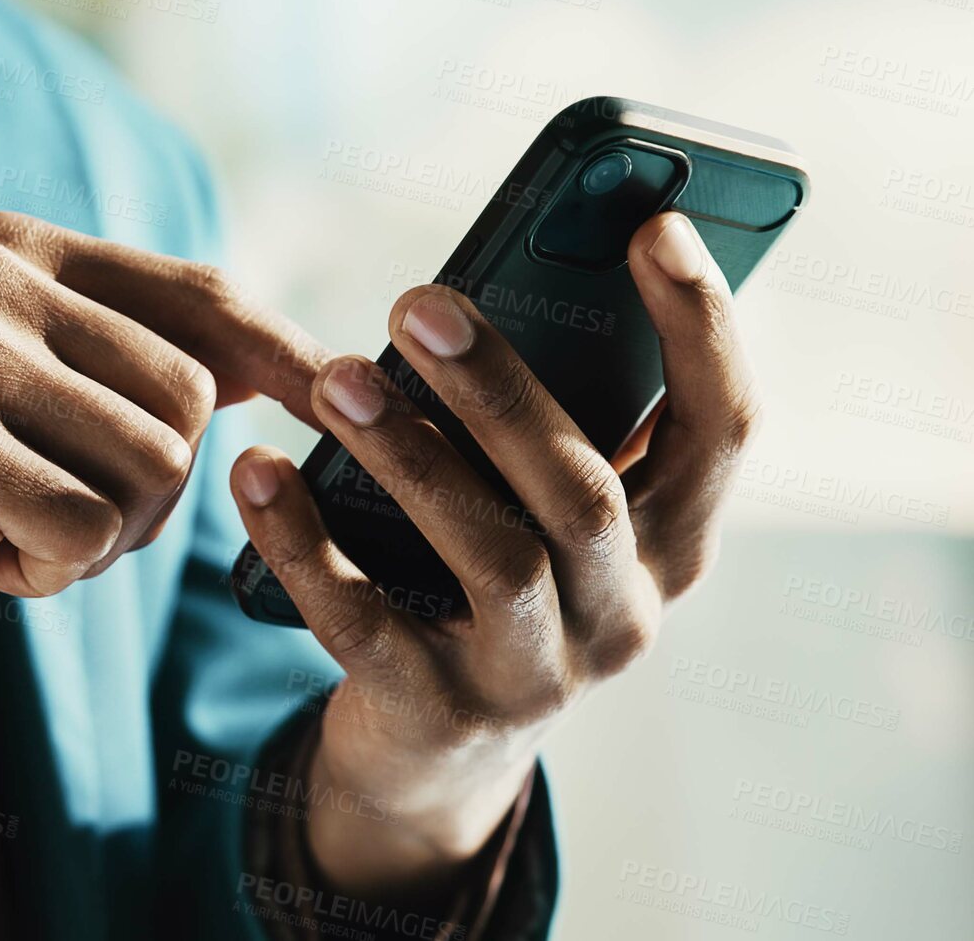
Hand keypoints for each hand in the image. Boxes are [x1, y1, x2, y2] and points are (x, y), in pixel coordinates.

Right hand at [0, 212, 329, 793]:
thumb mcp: (37, 413)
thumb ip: (139, 369)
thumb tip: (310, 364)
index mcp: (14, 249)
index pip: (199, 297)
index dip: (284, 358)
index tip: (348, 400)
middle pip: (192, 400)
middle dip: (146, 495)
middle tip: (43, 514)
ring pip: (155, 470)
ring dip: (97, 538)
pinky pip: (89, 532)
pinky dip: (45, 575)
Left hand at [229, 213, 759, 899]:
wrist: (433, 754)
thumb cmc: (487, 584)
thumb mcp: (537, 512)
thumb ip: (538, 425)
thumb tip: (471, 299)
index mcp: (670, 544)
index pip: (722, 430)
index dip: (700, 329)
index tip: (656, 228)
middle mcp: (624, 614)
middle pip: (584, 491)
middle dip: (501, 390)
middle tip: (418, 301)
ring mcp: (535, 675)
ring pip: (491, 557)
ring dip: (409, 456)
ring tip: (337, 378)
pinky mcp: (435, 713)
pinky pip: (364, 622)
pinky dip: (304, 542)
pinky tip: (259, 473)